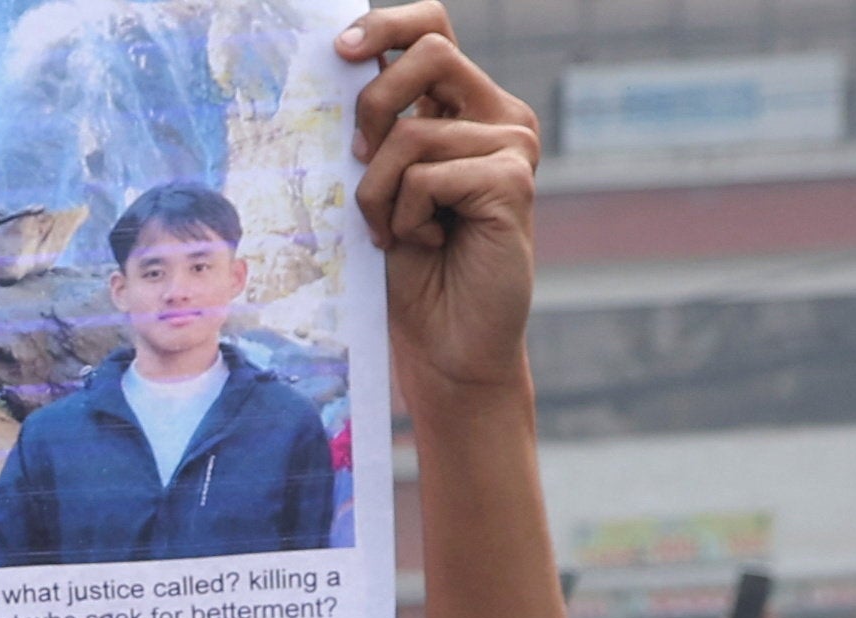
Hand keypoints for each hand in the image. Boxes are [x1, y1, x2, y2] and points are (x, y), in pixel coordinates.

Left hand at [351, 5, 543, 402]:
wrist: (446, 347)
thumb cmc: (411, 272)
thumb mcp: (381, 188)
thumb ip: (376, 131)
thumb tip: (342, 69)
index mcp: (463, 108)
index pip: (432, 30)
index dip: (386, 25)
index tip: (342, 50)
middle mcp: (496, 116)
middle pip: (428, 53)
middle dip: (373, 105)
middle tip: (359, 161)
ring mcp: (512, 145)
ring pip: (411, 132)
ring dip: (377, 192)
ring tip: (397, 234)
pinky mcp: (513, 181)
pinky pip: (427, 175)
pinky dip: (406, 216)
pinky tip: (427, 244)